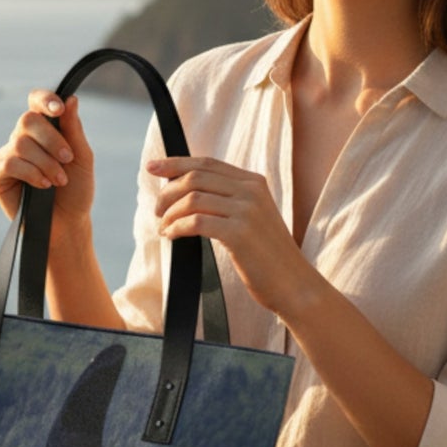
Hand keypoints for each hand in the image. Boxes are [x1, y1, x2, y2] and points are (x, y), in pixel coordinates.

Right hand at [0, 91, 95, 226]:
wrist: (67, 224)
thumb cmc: (75, 191)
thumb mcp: (81, 158)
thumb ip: (74, 130)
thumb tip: (71, 99)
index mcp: (43, 130)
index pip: (36, 102)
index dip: (44, 100)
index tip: (59, 110)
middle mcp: (22, 139)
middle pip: (27, 120)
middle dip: (51, 139)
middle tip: (67, 159)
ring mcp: (7, 156)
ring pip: (20, 144)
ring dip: (45, 162)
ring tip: (58, 180)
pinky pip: (9, 163)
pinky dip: (30, 173)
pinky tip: (42, 185)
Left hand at [148, 155, 314, 317]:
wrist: (294, 284)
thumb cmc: (266, 256)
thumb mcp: (251, 218)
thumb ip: (227, 200)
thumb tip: (185, 191)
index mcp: (254, 183)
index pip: (207, 163)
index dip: (176, 162)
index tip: (152, 167)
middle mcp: (251, 191)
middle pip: (195, 177)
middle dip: (168, 192)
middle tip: (157, 211)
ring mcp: (247, 210)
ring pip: (192, 198)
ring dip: (170, 213)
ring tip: (164, 228)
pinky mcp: (239, 233)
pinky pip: (195, 221)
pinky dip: (176, 227)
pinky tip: (172, 236)